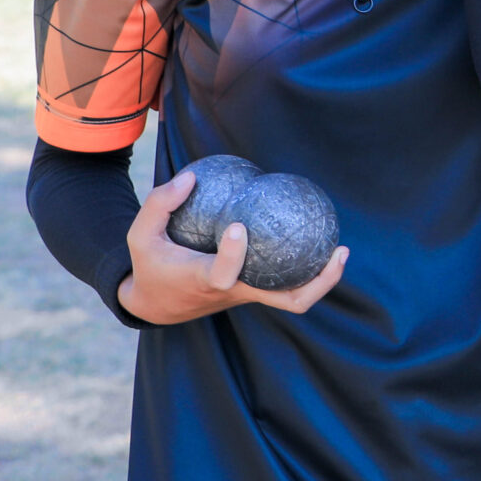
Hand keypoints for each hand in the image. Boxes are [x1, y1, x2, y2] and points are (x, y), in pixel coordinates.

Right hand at [115, 164, 348, 325]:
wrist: (156, 304)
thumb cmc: (151, 266)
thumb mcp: (139, 237)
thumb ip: (159, 205)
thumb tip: (191, 177)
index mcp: (203, 280)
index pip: (223, 274)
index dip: (232, 255)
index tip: (237, 226)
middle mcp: (234, 291)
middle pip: (285, 301)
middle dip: (317, 283)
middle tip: (339, 251)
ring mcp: (248, 295)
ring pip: (293, 299)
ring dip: (322, 280)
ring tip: (341, 249)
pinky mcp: (253, 291)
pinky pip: (286, 285)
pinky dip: (307, 269)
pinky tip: (315, 236)